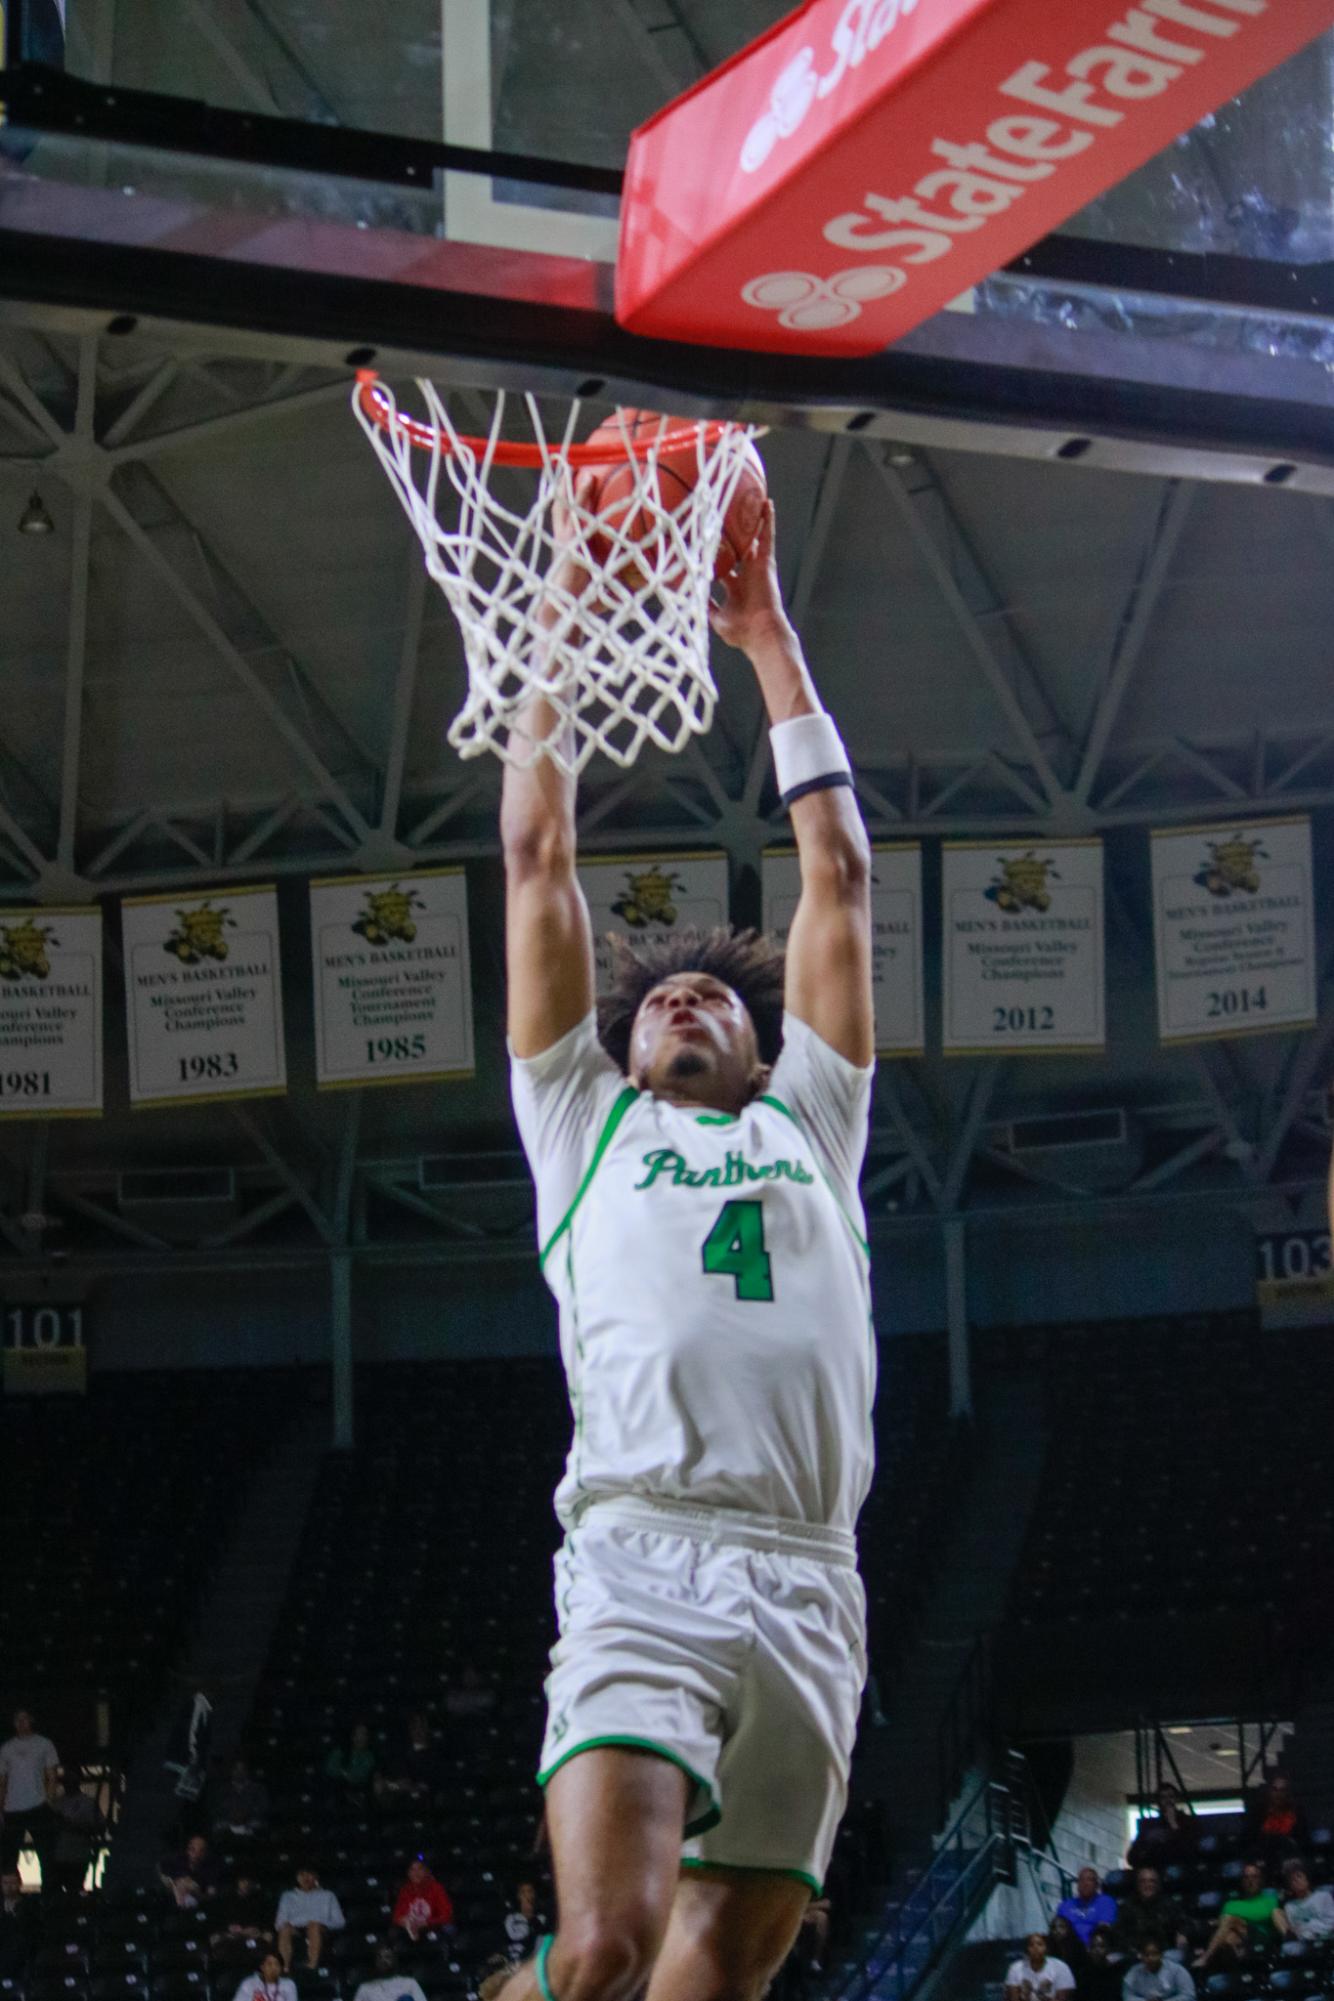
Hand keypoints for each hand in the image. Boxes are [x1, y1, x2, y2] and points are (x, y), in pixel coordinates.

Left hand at [709, 500, 792, 656]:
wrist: (760, 632)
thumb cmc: (740, 630)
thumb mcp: (715, 617)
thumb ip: (703, 605)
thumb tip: (686, 597)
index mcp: (734, 586)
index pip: (724, 564)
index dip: (715, 553)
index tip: (705, 542)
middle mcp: (746, 574)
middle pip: (739, 547)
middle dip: (733, 532)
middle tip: (726, 514)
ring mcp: (757, 566)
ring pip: (754, 537)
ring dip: (752, 519)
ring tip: (751, 499)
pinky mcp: (766, 562)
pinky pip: (767, 536)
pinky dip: (767, 520)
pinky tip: (766, 504)